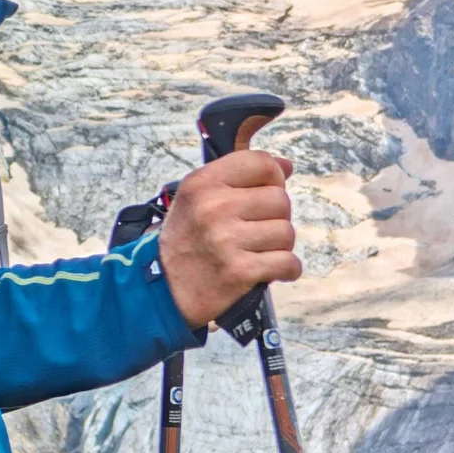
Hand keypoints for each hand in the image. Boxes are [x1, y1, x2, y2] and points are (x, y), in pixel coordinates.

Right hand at [156, 151, 301, 328]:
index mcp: (203, 183)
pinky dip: (287, 269)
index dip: (273, 178)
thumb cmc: (188, 238)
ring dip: (280, 245)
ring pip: (286, 232)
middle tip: (257, 229)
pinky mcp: (239, 271)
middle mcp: (214, 208)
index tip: (265, 192)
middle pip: (280, 199)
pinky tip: (271, 269)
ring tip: (259, 250)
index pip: (262, 163)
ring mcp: (226, 240)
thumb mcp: (199, 197)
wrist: (165, 289)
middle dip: (276, 216)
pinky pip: (288, 262)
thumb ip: (240, 176)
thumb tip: (286, 166)